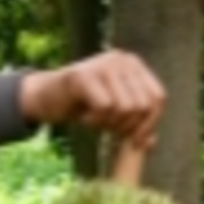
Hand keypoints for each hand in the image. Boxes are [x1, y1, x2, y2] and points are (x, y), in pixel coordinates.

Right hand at [20, 48, 168, 145]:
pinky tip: (84, 117)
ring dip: (109, 124)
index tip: (136, 142)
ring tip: (94, 120)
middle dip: (127, 127)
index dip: (150, 124)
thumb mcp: (114, 115)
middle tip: (108, 130)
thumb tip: (151, 143)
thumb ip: (134, 124)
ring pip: (125, 108)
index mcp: (134, 65)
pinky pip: (104, 107)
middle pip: (142, 106)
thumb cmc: (83, 105)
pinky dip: (95, 121)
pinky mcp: (85, 75)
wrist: (46, 97)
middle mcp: (122, 59)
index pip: (158, 98)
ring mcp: (104, 65)